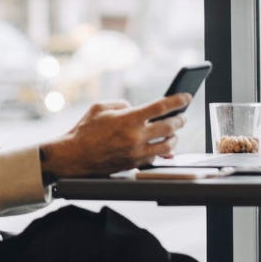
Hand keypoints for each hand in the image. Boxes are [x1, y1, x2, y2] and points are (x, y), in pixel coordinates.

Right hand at [39, 94, 190, 179]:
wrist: (74, 157)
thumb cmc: (84, 130)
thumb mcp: (100, 107)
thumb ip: (121, 104)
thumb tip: (135, 108)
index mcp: (128, 119)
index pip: (161, 107)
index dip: (178, 100)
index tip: (187, 97)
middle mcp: (135, 136)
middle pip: (170, 126)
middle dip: (180, 120)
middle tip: (182, 116)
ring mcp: (136, 153)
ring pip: (168, 145)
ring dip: (174, 137)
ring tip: (173, 132)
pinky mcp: (134, 164)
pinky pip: (156, 157)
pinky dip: (162, 151)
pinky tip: (164, 146)